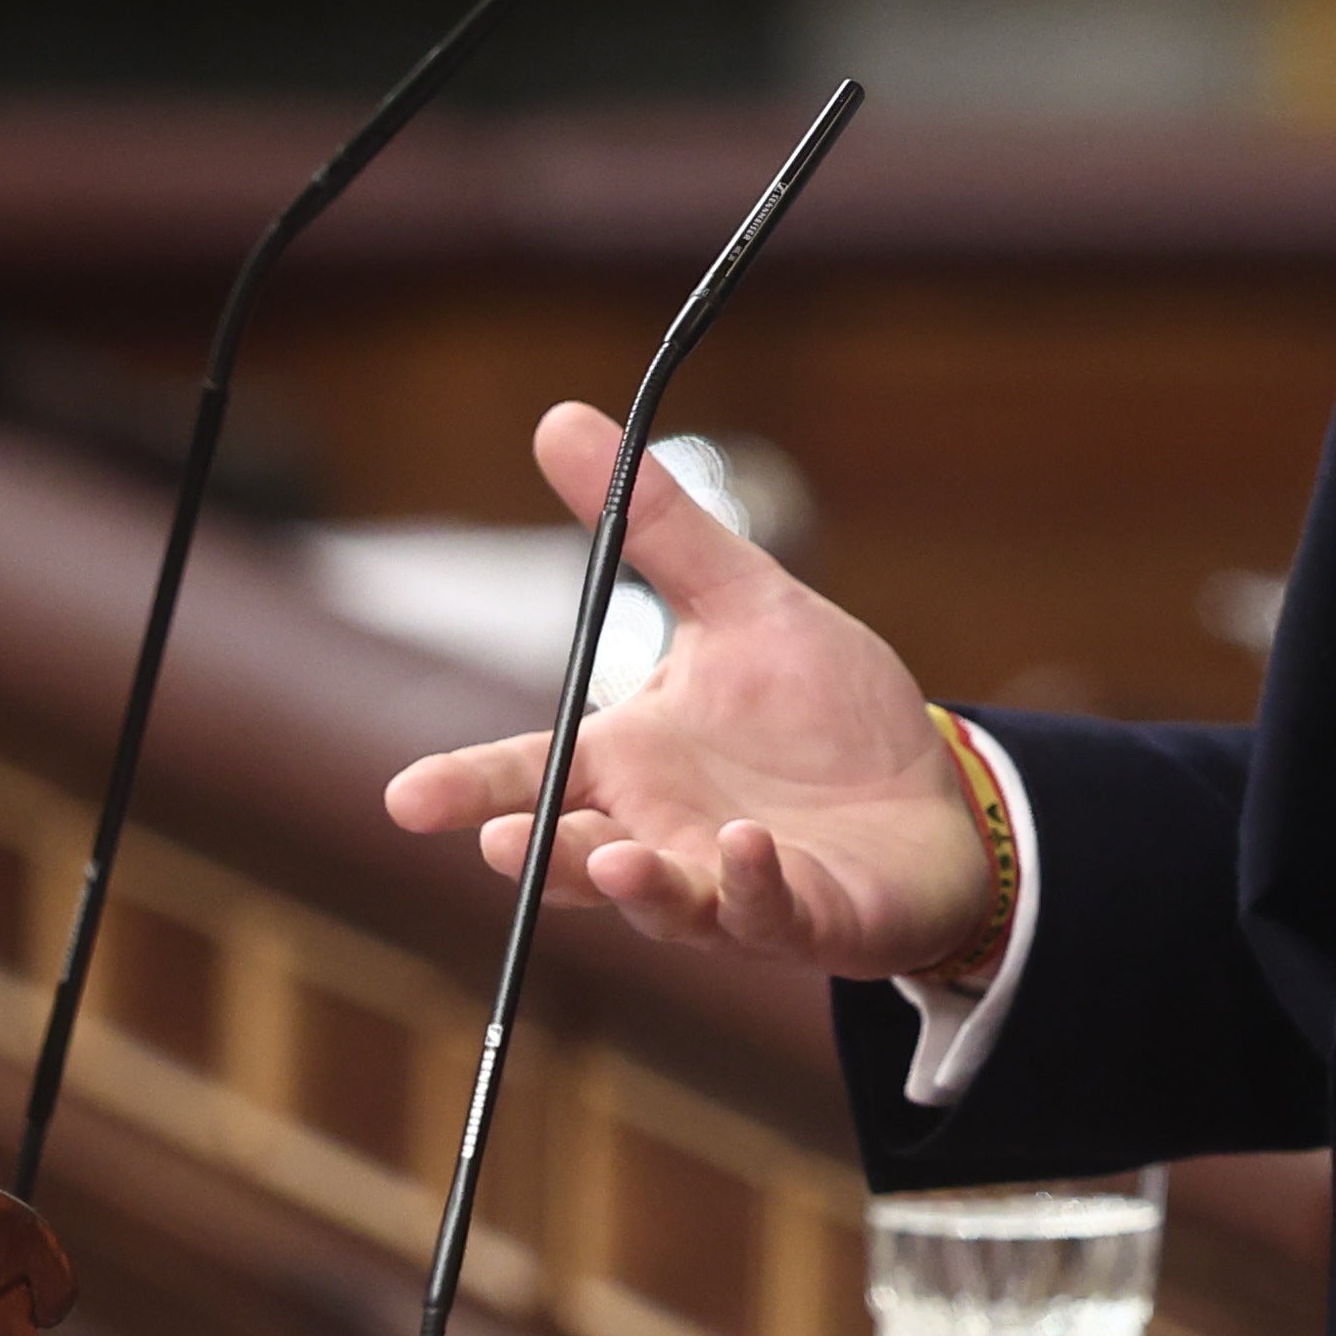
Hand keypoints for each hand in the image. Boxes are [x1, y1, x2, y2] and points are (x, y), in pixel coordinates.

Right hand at [380, 403, 997, 979]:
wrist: (932, 789)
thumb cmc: (823, 712)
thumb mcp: (743, 601)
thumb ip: (656, 526)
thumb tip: (560, 419)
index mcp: (633, 764)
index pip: (533, 777)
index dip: (468, 789)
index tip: (403, 800)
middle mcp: (663, 835)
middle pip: (578, 857)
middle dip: (541, 856)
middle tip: (499, 843)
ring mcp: (729, 889)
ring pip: (663, 903)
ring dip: (634, 887)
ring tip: (611, 861)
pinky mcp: (807, 916)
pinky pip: (767, 913)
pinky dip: (751, 887)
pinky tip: (745, 848)